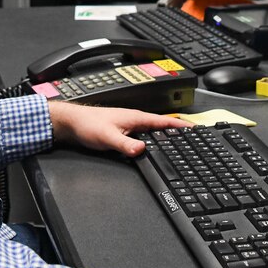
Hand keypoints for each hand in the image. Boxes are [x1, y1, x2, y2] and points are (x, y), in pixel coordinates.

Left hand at [47, 100, 189, 157]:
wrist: (72, 122)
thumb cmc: (88, 125)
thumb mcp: (108, 137)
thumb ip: (125, 144)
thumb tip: (141, 150)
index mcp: (136, 118)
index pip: (163, 122)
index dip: (180, 126)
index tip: (195, 129)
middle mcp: (134, 120)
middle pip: (161, 127)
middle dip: (177, 132)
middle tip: (192, 138)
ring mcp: (129, 125)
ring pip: (152, 131)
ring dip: (165, 136)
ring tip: (178, 143)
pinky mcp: (124, 131)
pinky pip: (143, 136)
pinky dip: (152, 140)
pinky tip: (152, 147)